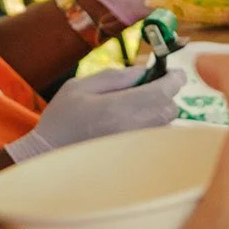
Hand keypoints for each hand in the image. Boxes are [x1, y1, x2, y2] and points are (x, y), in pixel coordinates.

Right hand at [5, 64, 184, 160]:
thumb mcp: (80, 87)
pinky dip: (151, 127)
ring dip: (156, 112)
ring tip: (129, 110)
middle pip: (170, 108)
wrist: (52, 155)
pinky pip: (157, 138)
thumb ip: (115, 76)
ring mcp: (141, 146)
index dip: (174, 79)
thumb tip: (144, 70)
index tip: (176, 73)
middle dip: (163, 95)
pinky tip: (129, 125)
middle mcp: (137, 128)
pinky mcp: (140, 158)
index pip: (164, 91)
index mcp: (121, 107)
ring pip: (166, 124)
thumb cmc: (63, 119)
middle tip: (144, 89)